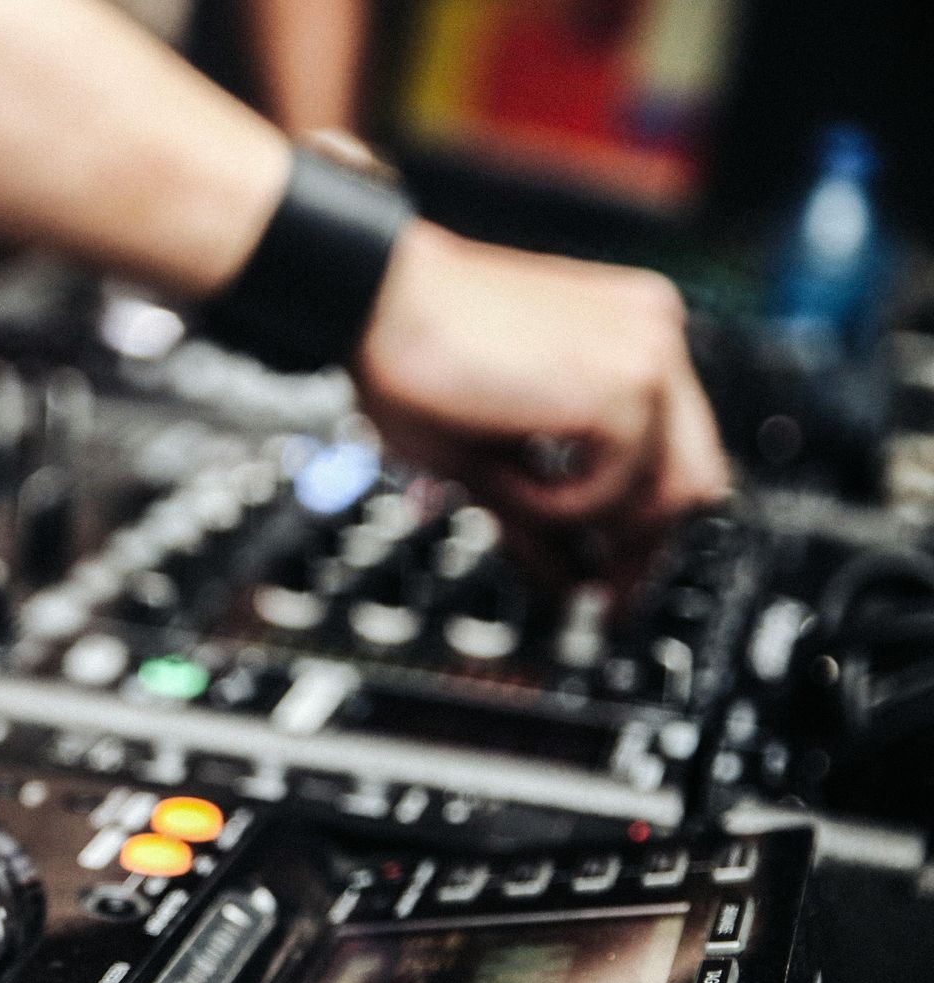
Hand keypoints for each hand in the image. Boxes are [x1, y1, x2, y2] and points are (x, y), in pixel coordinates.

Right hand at [355, 222, 731, 584]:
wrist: (373, 301)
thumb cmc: (410, 357)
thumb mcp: (487, 455)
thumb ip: (541, 517)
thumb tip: (567, 584)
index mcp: (627, 336)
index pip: (675, 451)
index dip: (646, 527)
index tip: (612, 577)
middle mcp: (652, 337)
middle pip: (694, 479)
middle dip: (641, 548)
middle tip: (596, 595)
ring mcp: (648, 355)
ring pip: (665, 493)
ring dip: (586, 521)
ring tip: (508, 494)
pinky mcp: (626, 385)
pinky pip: (615, 489)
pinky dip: (557, 506)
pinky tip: (503, 475)